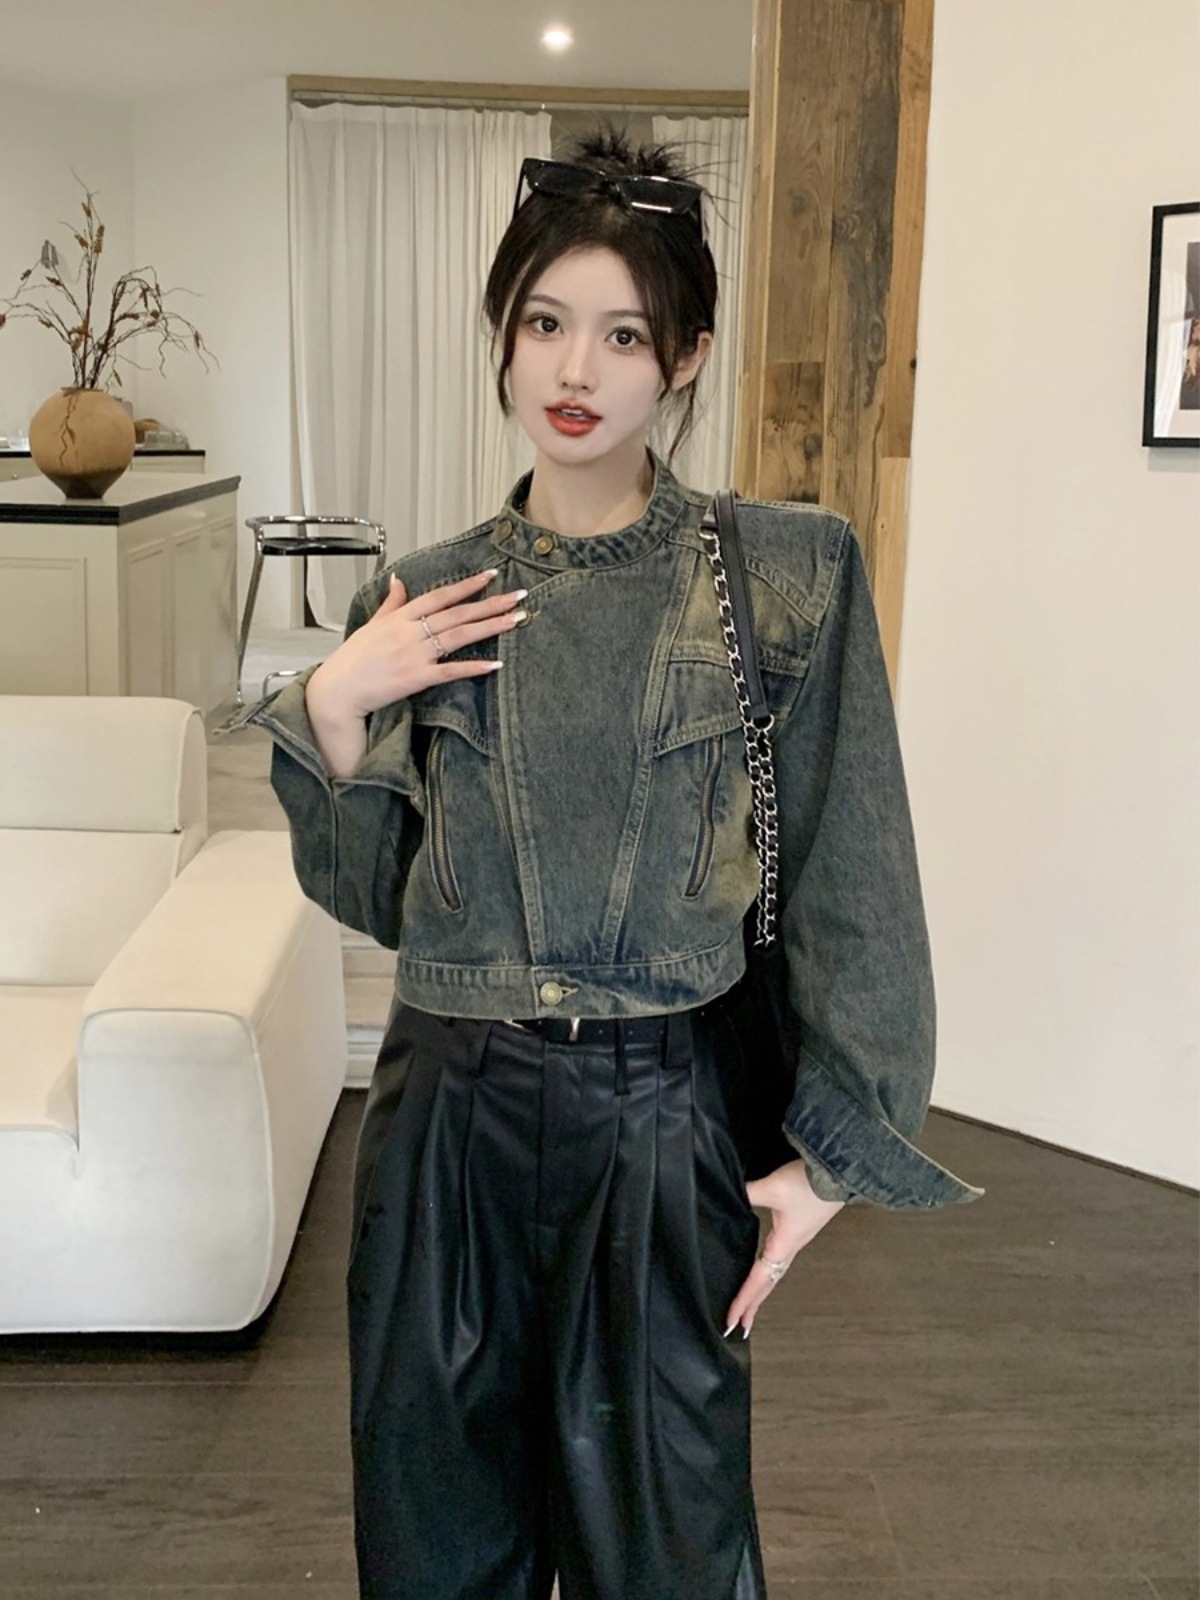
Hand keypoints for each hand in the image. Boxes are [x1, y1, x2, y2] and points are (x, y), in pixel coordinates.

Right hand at [307, 568, 526, 723]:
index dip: (467, 585)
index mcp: (400, 617)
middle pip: (457, 613)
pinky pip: (450, 671)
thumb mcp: (372, 624)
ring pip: (459, 636)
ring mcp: (414, 655)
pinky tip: (495, 664)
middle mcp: (410, 632)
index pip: (440, 596)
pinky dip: (473, 667)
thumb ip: (391, 603)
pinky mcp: (416, 678)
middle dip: (490, 603)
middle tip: (518, 596)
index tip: (491, 575)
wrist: (338, 690)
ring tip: (516, 620)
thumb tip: (399, 580)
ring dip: (490, 627)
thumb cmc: (353, 659)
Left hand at [724, 1159, 844, 1338]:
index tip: (731, 1322)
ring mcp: (795, 1240)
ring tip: (748, 1306)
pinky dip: (767, 1272)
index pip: (758, 1280)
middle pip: (767, 1284)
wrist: (839, 1173)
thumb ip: (746, 1193)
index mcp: (783, 1246)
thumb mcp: (772, 1188)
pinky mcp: (798, 1228)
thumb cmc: (809, 1185)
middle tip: (739, 1327)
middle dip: (752, 1306)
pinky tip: (763, 1268)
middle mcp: (790, 1248)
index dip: (743, 1301)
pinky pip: (778, 1259)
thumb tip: (725, 1196)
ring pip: (773, 1273)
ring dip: (760, 1291)